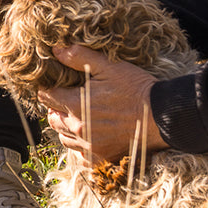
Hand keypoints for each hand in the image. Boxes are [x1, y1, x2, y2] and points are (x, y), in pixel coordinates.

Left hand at [39, 44, 166, 164]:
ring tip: (77, 116)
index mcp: (76, 104)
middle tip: (66, 99)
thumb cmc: (135, 88)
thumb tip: (56, 50)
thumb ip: (79, 57)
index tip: (54, 85)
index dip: (48, 89)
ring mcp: (89, 146)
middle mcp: (79, 129)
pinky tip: (90, 134)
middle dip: (55, 108)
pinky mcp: (101, 158)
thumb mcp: (109, 66)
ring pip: (63, 138)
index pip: (47, 97)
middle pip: (53, 119)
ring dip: (66, 127)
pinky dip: (80, 145)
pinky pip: (80, 155)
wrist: (160, 116)